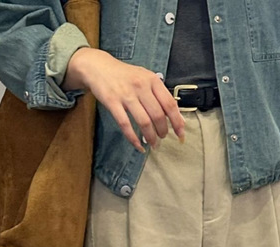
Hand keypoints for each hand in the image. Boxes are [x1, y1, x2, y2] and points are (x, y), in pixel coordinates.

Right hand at [62, 48, 185, 151]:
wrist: (99, 67)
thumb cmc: (126, 76)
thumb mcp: (146, 79)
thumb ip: (161, 96)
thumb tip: (178, 117)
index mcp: (152, 80)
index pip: (170, 104)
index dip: (177, 122)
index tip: (181, 134)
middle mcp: (141, 86)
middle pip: (158, 115)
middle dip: (163, 131)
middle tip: (162, 138)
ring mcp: (126, 95)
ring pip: (144, 122)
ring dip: (151, 137)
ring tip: (153, 144)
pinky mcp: (112, 102)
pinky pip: (125, 124)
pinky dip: (133, 139)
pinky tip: (138, 146)